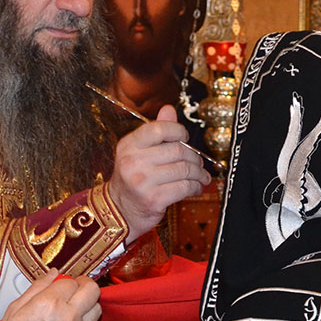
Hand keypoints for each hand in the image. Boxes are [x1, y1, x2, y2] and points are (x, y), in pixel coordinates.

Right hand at [0, 270, 101, 320]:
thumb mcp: (15, 309)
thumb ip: (36, 288)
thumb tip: (51, 274)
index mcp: (50, 303)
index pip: (70, 281)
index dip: (64, 280)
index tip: (58, 284)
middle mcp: (68, 316)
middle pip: (92, 290)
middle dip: (85, 284)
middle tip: (75, 285)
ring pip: (97, 308)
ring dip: (89, 301)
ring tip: (76, 302)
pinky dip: (87, 318)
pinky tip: (75, 319)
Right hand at [108, 105, 210, 244]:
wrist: (119, 211)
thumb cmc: (132, 180)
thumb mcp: (137, 152)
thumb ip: (155, 131)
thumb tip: (169, 109)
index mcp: (128, 145)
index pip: (158, 128)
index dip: (178, 131)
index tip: (185, 138)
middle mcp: (132, 162)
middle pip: (177, 150)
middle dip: (194, 157)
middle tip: (198, 162)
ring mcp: (142, 182)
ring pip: (184, 169)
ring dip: (198, 173)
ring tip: (201, 176)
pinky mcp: (153, 199)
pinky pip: (184, 187)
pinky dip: (195, 187)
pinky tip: (195, 188)